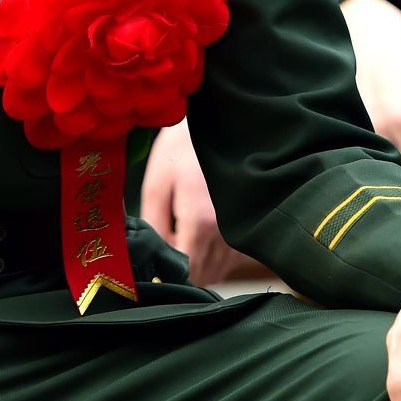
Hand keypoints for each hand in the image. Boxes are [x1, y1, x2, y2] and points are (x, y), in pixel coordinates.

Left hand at [138, 121, 249, 283]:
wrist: (218, 125)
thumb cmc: (181, 150)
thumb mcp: (156, 184)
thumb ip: (153, 226)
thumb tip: (152, 258)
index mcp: (200, 220)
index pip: (186, 270)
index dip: (168, 274)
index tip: (154, 268)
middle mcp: (226, 230)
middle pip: (203, 274)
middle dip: (182, 272)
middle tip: (163, 255)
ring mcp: (241, 229)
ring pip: (218, 270)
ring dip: (198, 266)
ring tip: (180, 243)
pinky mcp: (247, 226)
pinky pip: (230, 259)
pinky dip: (214, 258)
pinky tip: (198, 239)